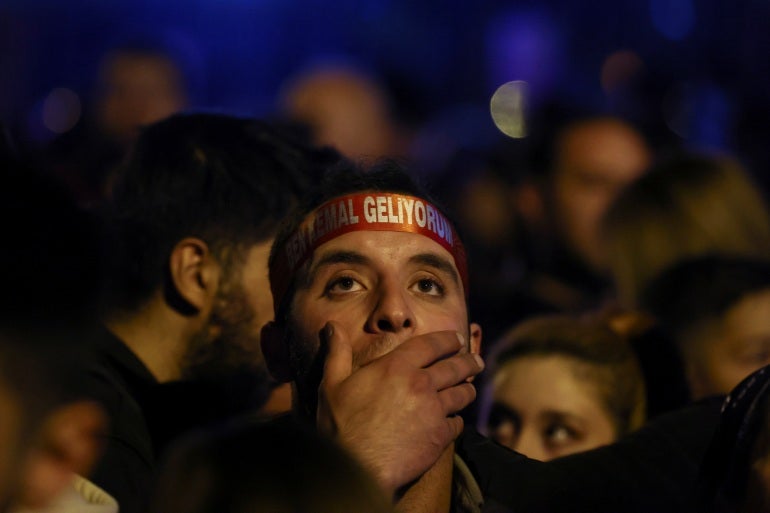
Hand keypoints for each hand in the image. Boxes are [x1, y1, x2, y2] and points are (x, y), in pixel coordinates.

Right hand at [317, 321, 483, 495]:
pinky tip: (453, 421)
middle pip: (455, 367)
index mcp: (396, 366)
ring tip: (469, 388)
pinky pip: (457, 423)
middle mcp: (420, 383)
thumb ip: (337, 352)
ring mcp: (434, 410)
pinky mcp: (440, 436)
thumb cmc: (341, 426)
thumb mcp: (332, 384)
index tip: (457, 338)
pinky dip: (456, 421)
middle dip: (469, 361)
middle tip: (476, 361)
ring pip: (462, 394)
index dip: (448, 339)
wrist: (358, 467)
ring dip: (467, 389)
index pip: (431, 344)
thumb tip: (332, 326)